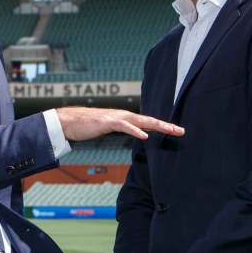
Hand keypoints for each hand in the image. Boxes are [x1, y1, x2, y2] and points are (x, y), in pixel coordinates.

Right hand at [56, 107, 183, 141]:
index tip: (176, 131)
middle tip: (181, 131)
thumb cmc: (88, 125)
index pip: (148, 123)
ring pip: (141, 121)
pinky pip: (124, 126)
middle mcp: (124, 116)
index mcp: (125, 119)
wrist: (70, 121)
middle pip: (149, 121)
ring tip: (170, 130)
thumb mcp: (109, 128)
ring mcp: (116, 118)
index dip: (162, 127)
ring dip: (157, 126)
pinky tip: (144, 136)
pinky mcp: (107, 122)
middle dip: (166, 126)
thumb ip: (123, 129)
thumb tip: (136, 133)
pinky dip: (135, 130)